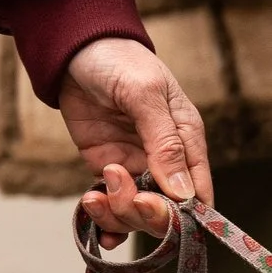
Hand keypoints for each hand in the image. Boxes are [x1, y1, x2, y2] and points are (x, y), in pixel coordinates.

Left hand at [60, 36, 212, 242]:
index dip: (179, 211)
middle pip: (165, 210)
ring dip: (116, 215)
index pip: (197, 191)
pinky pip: (110, 203)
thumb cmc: (119, 62)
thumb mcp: (144, 94)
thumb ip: (163, 141)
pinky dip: (102, 220)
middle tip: (118, 191)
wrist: (75, 50)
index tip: (152, 207)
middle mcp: (164, 159)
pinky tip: (92, 222)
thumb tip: (182, 192)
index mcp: (187, 140)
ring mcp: (133, 165)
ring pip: (135, 213)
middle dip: (142, 214)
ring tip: (94, 195)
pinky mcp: (105, 166)